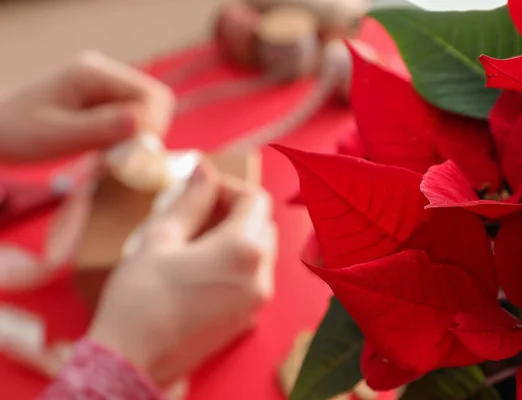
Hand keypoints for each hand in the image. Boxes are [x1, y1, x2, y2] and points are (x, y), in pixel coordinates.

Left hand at [0, 51, 173, 162]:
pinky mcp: (103, 101)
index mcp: (93, 74)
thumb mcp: (57, 135)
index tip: (136, 154)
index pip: (151, 95)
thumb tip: (143, 124)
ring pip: (148, 110)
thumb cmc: (17, 132)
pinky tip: (110, 152)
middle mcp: (104, 74)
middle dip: (150, 131)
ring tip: (116, 156)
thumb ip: (100, 128)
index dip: (153, 125)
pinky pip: (134, 117)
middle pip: (155, 100)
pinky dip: (130, 138)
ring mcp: (104, 86)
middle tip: (129, 157)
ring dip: (141, 136)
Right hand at [88, 157, 276, 386]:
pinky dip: (237, 263)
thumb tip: (204, 170)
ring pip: (261, 252)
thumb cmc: (140, 298)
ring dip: (238, 236)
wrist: (133, 362)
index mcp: (243, 249)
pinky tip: (203, 267)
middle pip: (263, 224)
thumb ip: (190, 200)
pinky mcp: (247, 319)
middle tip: (199, 211)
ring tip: (198, 239)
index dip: (230, 186)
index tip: (202, 189)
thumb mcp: (161, 238)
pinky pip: (254, 278)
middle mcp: (260, 275)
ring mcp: (257, 301)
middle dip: (236, 210)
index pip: (255, 199)